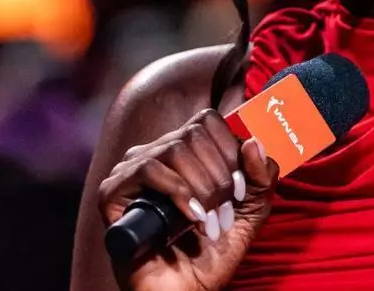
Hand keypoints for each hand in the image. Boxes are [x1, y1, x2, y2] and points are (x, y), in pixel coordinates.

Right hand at [98, 109, 277, 290]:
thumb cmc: (213, 253)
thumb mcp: (251, 211)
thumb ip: (261, 176)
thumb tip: (253, 141)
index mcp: (184, 152)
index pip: (208, 120)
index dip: (231, 150)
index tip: (241, 190)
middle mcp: (154, 154)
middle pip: (195, 133)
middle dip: (219, 176)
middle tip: (224, 211)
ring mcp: (130, 171)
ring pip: (175, 148)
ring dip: (202, 187)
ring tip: (209, 220)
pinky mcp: (113, 193)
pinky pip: (148, 169)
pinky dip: (178, 192)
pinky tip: (192, 217)